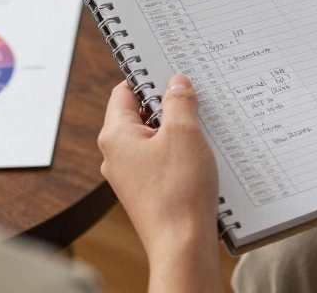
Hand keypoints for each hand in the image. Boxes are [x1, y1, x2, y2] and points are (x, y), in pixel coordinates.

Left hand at [98, 76, 219, 259]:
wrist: (182, 244)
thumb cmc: (178, 191)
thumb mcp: (184, 134)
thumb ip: (178, 102)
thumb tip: (176, 83)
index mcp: (115, 135)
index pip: (124, 91)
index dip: (148, 78)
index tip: (172, 72)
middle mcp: (115, 155)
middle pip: (139, 114)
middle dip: (167, 105)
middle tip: (194, 98)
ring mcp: (129, 175)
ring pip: (152, 139)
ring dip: (176, 130)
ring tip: (201, 127)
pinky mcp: (145, 191)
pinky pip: (159, 161)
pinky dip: (177, 153)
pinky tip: (200, 155)